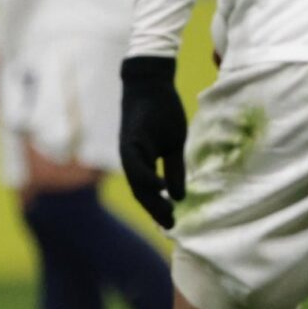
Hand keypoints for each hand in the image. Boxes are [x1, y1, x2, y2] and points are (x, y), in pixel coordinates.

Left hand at [117, 56, 187, 228]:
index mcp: (140, 161)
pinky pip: (136, 164)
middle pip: (140, 190)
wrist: (151, 83)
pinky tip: (161, 189)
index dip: (158, 207)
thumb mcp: (173, 144)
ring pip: (137, 181)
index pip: (147, 190)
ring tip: (167, 214)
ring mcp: (129, 150)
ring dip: (151, 200)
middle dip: (155, 210)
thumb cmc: (161, 112)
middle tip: (171, 226)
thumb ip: (174, 168)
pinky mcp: (131, 139)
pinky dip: (148, 178)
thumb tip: (178, 195)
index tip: (172, 223)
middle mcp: (131, 158)